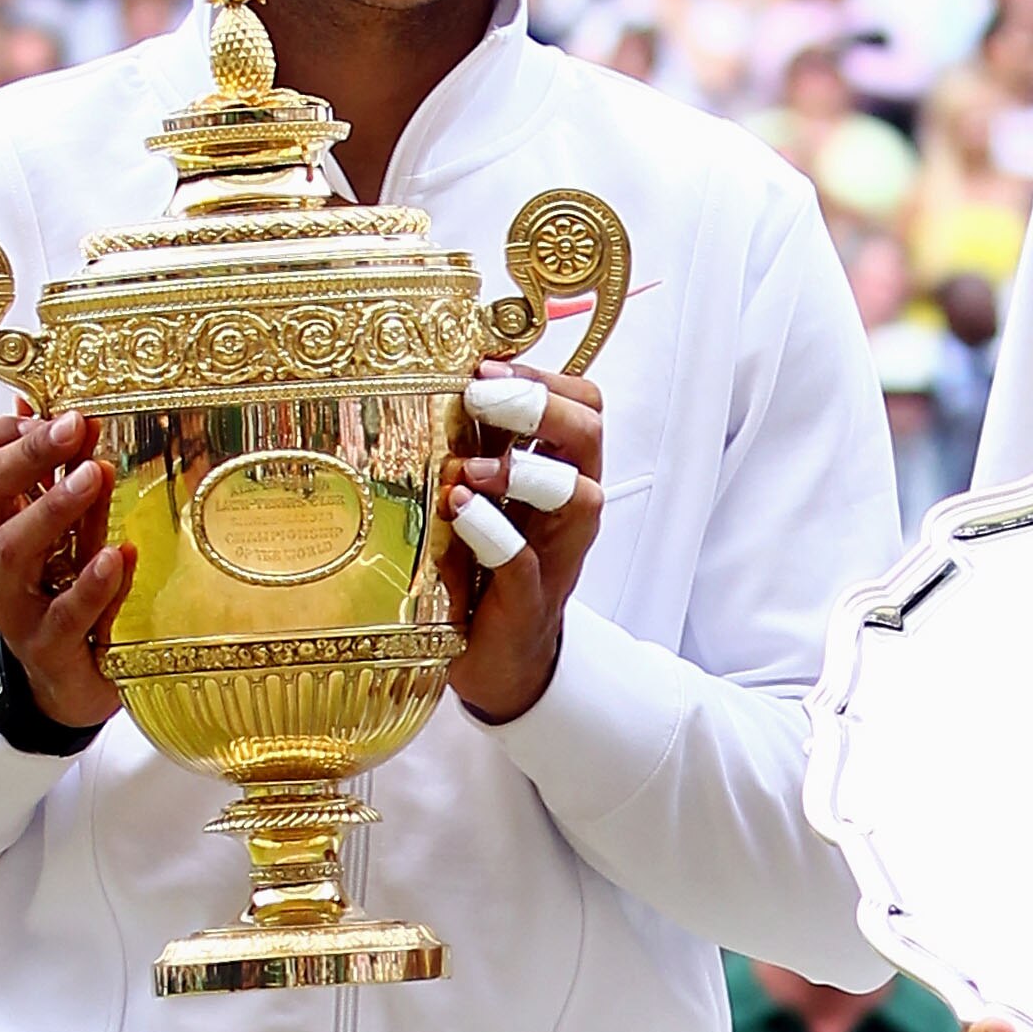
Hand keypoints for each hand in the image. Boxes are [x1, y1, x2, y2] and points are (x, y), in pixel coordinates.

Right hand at [0, 398, 127, 732]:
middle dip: (27, 452)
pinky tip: (120, 554)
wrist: (70, 685)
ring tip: (95, 476)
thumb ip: (52, 475)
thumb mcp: (60, 529)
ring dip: (54, 506)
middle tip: (76, 427)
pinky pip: (65, 612)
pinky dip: (95, 581)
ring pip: (13, 547)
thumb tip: (36, 403)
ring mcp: (14, 607)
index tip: (47, 413)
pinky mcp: (48, 649)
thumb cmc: (65, 594)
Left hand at [442, 359, 605, 724]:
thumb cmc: (486, 570)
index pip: (583, 404)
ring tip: (469, 469)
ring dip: (524, 470)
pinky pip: (525, 562)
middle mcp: (568, 510)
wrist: (496, 662)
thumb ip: (476, 445)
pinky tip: (458, 511)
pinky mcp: (527, 601)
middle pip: (589, 434)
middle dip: (539, 406)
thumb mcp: (481, 494)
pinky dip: (493, 531)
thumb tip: (443, 375)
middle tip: (479, 400)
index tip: (486, 369)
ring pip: (579, 494)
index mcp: (559, 474)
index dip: (543, 377)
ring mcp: (554, 555)